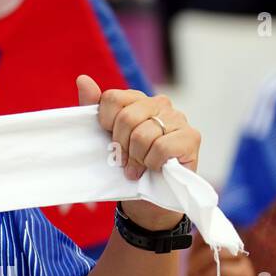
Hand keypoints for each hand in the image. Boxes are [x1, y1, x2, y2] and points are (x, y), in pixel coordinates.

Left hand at [77, 75, 200, 230]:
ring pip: (143, 135)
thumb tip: (83, 79)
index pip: (112, 98)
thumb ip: (93, 106)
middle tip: (124, 161)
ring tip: (139, 167)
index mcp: (136, 99)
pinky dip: (153, 163)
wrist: (147, 196)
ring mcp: (178, 118)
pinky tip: (156, 168)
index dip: (105, 124)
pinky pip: (161, 148)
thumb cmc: (125, 162)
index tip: (110, 141)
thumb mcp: (103, 135)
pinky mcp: (192, 137)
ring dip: (137, 159)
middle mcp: (160, 103)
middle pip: (127, 118)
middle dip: (121, 146)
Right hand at [187, 235, 255, 275]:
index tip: (231, 243)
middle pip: (212, 256)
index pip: (200, 241)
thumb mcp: (233, 261)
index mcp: (194, 259)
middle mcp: (191, 273)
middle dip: (232, 256)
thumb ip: (228, 245)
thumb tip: (226, 228)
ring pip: (223, 273)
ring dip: (241, 275)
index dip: (217, 238)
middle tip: (240, 260)